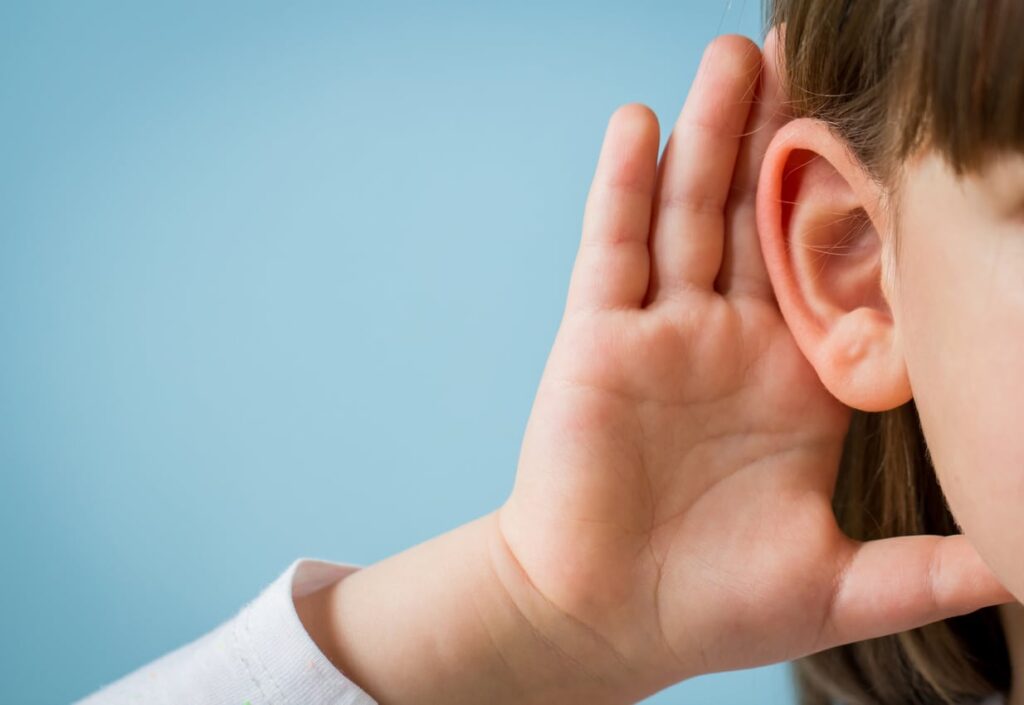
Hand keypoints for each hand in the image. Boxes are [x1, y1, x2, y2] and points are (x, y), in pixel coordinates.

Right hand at [491, 27, 1012, 701]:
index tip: (894, 134)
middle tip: (808, 51)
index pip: (837, 270)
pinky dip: (623, 186)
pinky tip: (639, 124)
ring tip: (735, 54)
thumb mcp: (842, 586)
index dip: (863, 201)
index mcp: (794, 383)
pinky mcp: (597, 339)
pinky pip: (611, 250)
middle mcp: (730, 341)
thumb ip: (935, 568)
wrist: (601, 622)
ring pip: (689, 213)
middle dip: (783, 136)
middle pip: (761, 217)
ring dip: (711, 133)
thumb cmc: (712, 606)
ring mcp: (661, 332)